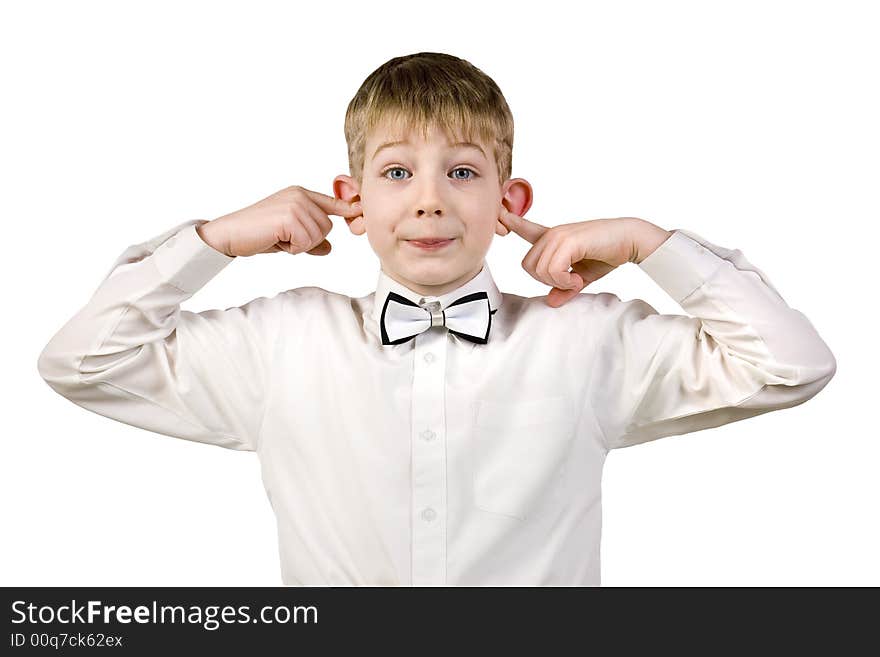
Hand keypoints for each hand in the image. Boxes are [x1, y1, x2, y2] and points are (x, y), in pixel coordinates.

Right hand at [197, 185, 362, 257]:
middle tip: (283, 238)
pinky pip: (307, 242)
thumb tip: (329, 248)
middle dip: (308, 241)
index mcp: (301, 194)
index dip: (349, 208)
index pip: (332, 202)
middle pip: (327, 227)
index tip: (362, 209)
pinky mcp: (290, 216)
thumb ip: (310, 239)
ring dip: (300, 245)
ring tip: (278, 238)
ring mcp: (296, 204)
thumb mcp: (289, 236)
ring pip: (319, 236)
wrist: (230, 234)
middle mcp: (300, 195)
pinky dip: (293, 248)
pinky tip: (276, 240)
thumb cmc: (257, 234)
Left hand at [498, 209, 641, 306]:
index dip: (512, 223)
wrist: (631, 240)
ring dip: (558, 282)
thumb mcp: (582, 276)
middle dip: (546, 281)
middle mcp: (552, 234)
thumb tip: (550, 301)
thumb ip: (564, 288)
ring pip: (539, 270)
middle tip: (569, 281)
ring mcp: (558, 235)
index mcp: (554, 237)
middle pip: (527, 266)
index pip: (526, 228)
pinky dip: (564, 281)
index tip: (501, 215)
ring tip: (576, 279)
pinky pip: (552, 270)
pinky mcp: (568, 241)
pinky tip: (578, 278)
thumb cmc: (608, 253)